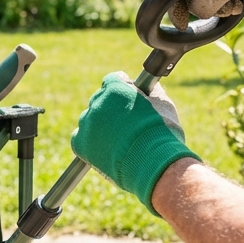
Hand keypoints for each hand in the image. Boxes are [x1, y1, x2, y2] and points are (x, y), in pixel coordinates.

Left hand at [70, 73, 199, 213]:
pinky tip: (104, 149)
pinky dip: (89, 143)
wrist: (152, 162)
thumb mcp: (163, 104)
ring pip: (90, 120)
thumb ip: (151, 91)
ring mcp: (87, 122)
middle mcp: (97, 101)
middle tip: (125, 124)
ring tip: (117, 141)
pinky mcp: (80, 142)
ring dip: (100, 126)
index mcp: (115, 87)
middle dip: (112, 109)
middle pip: (101, 100)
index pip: (113, 80)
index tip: (129, 99)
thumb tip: (148, 87)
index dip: (123, 90)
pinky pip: (80, 138)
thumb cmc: (161, 133)